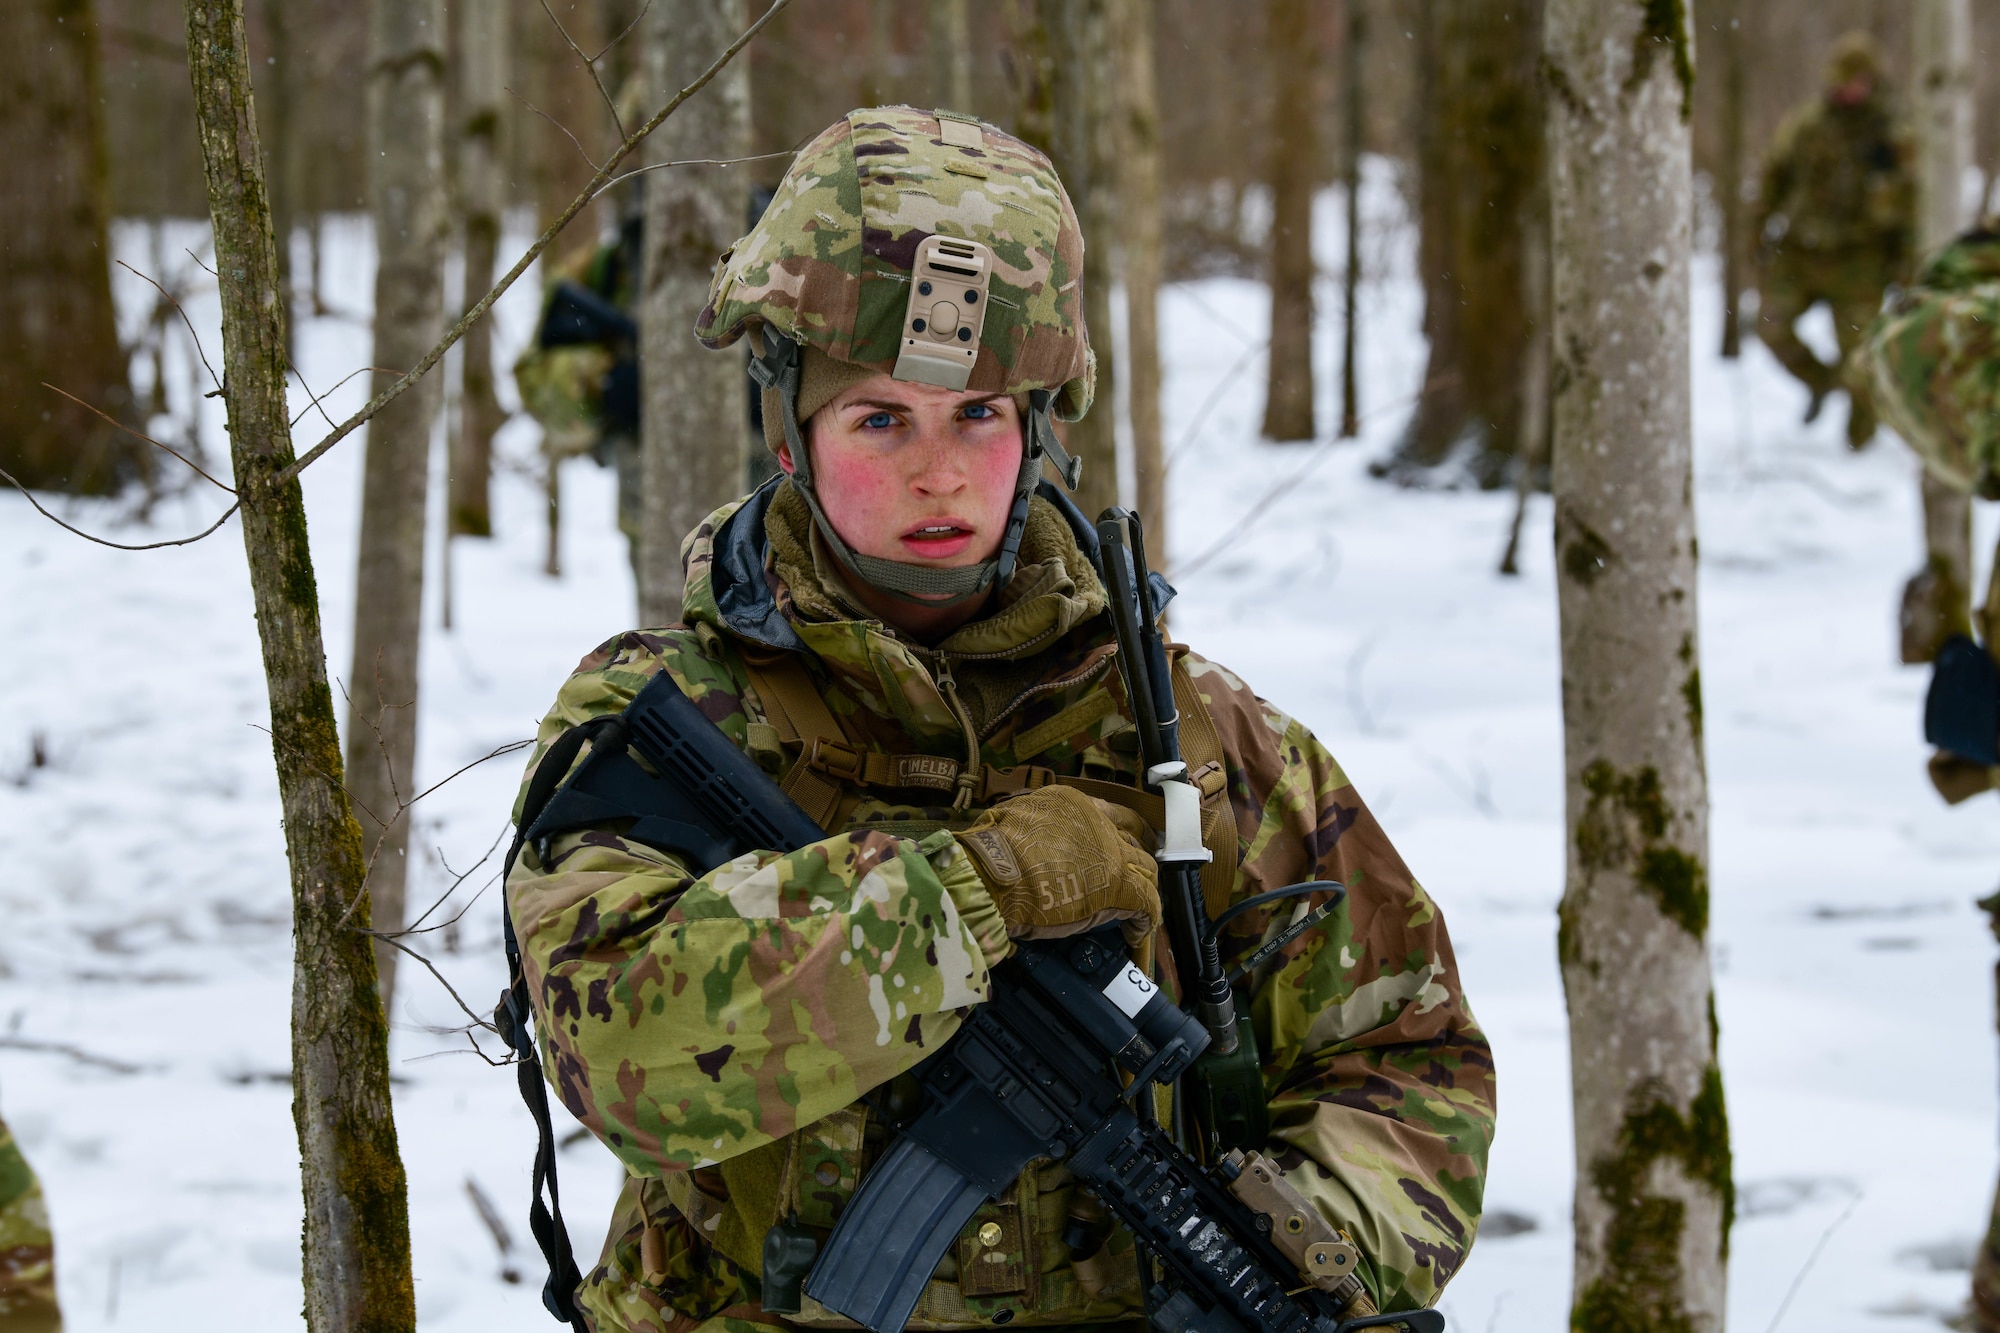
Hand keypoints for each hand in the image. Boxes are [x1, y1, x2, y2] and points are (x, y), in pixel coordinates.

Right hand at [953, 785, 1160, 946]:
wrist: (996, 873)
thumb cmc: (993, 852)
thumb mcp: (1013, 822)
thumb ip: (1033, 827)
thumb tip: (1028, 840)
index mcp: (1072, 805)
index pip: (1109, 814)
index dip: (1119, 830)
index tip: (1119, 842)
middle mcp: (1098, 823)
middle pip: (1134, 839)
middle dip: (1139, 855)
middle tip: (1139, 873)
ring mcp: (1112, 854)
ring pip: (1147, 868)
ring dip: (1146, 887)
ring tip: (1141, 906)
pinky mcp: (1120, 886)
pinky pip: (1147, 901)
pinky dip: (1145, 919)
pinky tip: (1136, 933)